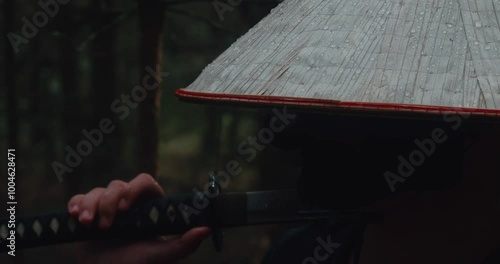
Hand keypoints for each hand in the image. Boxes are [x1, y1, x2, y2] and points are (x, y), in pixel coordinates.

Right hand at [67, 173, 210, 263]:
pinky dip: (77, 205)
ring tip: (88, 225)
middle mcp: (129, 203)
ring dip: (91, 205)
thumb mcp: (161, 257)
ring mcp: (106, 206)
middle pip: (118, 185)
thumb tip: (207, 228)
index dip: (135, 189)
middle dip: (109, 202)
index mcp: (148, 206)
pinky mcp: (87, 212)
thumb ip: (184, 244)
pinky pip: (80, 198)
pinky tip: (75, 217)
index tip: (125, 208)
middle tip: (106, 226)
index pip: (145, 182)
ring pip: (98, 191)